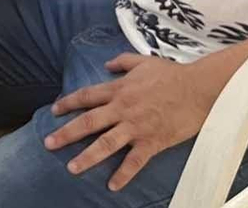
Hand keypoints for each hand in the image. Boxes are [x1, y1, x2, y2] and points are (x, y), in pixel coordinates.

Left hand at [43, 53, 225, 190]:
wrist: (199, 89)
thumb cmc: (173, 74)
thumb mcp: (144, 61)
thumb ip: (122, 61)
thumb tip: (107, 63)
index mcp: (119, 89)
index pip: (87, 96)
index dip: (68, 103)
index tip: (53, 111)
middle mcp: (123, 109)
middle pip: (89, 122)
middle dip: (66, 133)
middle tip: (48, 143)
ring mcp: (136, 127)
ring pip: (106, 143)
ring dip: (87, 157)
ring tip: (71, 168)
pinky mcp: (152, 142)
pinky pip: (135, 161)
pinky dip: (123, 174)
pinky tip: (112, 185)